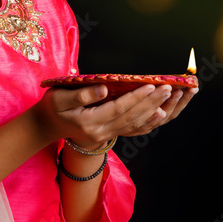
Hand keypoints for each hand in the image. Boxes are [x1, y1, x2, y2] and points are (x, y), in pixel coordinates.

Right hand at [33, 83, 198, 147]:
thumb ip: (80, 94)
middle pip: (133, 117)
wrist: (47, 127)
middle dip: (154, 102)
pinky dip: (151, 122)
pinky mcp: (112, 134)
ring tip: (174, 96)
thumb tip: (104, 88)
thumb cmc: (52, 107)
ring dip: (158, 110)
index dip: (137, 98)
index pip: (119, 109)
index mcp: (90, 122)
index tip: (152, 85)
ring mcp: (108, 135)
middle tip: (171, 87)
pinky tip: (164, 113)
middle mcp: (102, 132)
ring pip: (138, 125)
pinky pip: (136, 130)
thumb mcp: (58, 98)